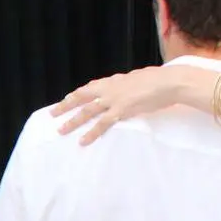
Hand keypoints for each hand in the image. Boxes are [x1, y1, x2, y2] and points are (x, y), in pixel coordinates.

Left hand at [52, 68, 187, 144]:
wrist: (168, 82)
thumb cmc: (158, 81)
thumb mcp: (138, 79)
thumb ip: (129, 84)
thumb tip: (128, 87)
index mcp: (114, 80)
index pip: (91, 87)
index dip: (78, 94)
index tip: (68, 98)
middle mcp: (110, 88)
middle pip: (82, 97)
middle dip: (66, 105)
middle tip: (53, 113)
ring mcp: (113, 99)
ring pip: (87, 111)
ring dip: (72, 121)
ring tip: (61, 130)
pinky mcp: (120, 111)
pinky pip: (102, 124)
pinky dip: (91, 133)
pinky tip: (83, 141)